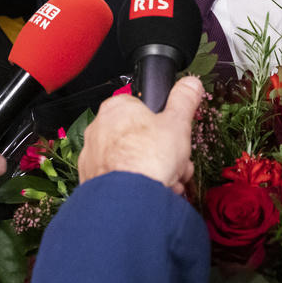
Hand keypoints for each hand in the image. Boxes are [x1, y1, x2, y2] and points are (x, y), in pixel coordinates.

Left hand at [78, 75, 203, 192]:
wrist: (129, 199)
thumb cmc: (148, 158)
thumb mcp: (178, 122)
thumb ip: (184, 99)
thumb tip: (190, 84)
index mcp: (117, 108)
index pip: (143, 109)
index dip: (165, 125)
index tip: (175, 136)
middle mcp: (99, 129)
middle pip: (139, 137)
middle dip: (162, 153)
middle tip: (177, 164)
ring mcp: (92, 156)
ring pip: (129, 160)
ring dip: (152, 172)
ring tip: (168, 183)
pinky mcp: (91, 180)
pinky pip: (119, 180)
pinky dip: (135, 186)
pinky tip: (151, 193)